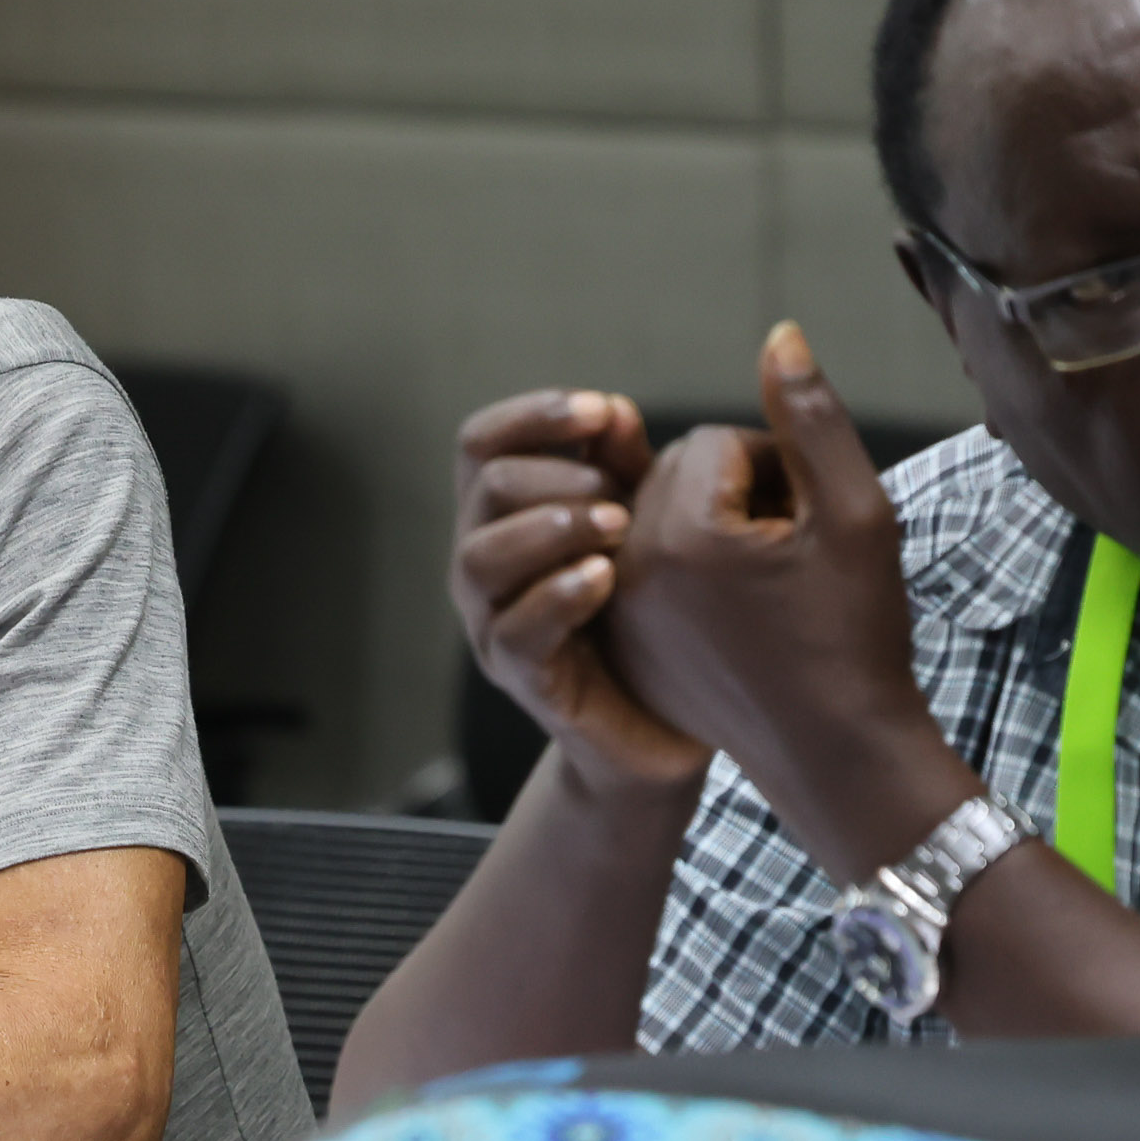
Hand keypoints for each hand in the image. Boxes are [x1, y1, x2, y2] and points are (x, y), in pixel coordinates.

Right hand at [450, 386, 708, 792]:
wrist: (657, 730)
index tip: (600, 410)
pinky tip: (607, 578)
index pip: (481, 444)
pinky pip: (516, 630)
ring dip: (552, 526)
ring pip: (481, 555)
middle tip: (624, 493)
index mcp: (502, 518)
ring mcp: (492, 623)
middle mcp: (483, 565)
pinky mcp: (521, 678)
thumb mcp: (640, 527)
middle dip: (559, 473)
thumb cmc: (645, 617)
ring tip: (619, 526)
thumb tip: (611, 409)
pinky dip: (558, 594)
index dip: (532, 414)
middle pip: (485, 487)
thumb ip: (621, 470)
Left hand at [602, 323, 972, 879]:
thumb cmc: (856, 634)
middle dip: (740, 499)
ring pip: (661, 519)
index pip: (720, 444)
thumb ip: (812, 419)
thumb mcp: (856, 515)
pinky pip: (643, 570)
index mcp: (682, 532)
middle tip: (790, 558)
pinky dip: (688, 576)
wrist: (835, 750)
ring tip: (765, 587)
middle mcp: (631, 567)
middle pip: (679, 476)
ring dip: (714, 533)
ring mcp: (618, 609)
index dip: (782, 475)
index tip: (809, 531)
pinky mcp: (620, 642)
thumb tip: (778, 337)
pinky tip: (734, 616)